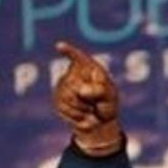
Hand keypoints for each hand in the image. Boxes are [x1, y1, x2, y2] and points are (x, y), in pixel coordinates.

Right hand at [52, 41, 122, 156]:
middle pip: (73, 85)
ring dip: (82, 108)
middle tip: (96, 104)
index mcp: (89, 68)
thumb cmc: (107, 104)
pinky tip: (83, 116)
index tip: (59, 45)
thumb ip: (100, 91)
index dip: (69, 52)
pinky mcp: (57, 99)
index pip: (78, 57)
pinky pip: (63, 108)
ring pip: (67, 97)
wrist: (99, 121)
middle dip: (86, 98)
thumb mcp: (110, 97)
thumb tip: (82, 90)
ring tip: (90, 109)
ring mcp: (62, 86)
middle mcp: (73, 74)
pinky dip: (76, 115)